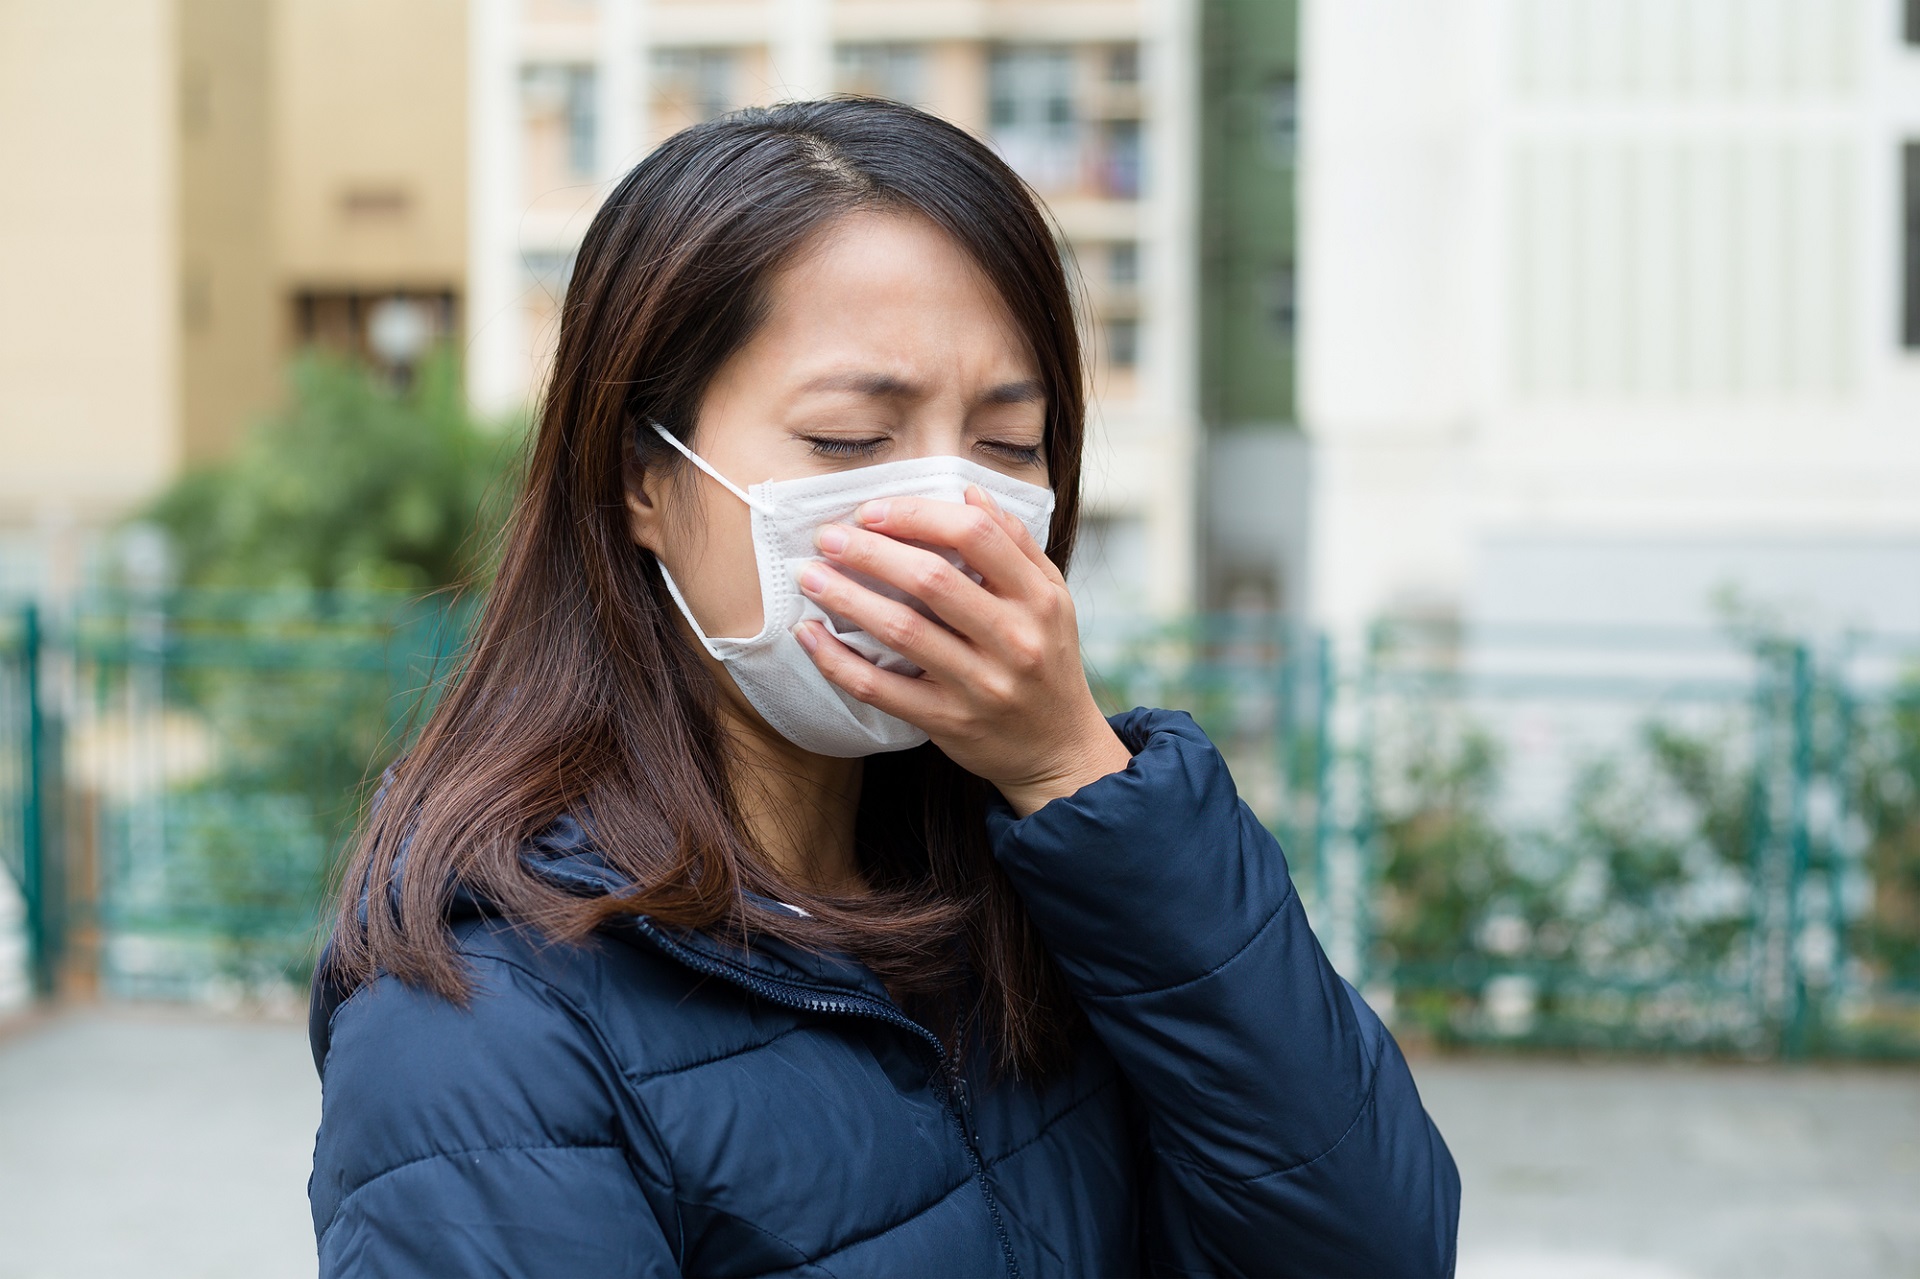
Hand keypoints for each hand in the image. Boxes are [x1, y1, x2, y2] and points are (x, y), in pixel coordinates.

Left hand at [792, 485, 1132, 816]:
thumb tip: (968, 491)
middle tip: (827, 537)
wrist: (1060, 750)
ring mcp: (981, 684)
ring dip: (847, 599)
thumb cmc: (1048, 661)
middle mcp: (1014, 639)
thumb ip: (1015, 544)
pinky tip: (811, 637)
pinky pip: (883, 689)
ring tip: (810, 576)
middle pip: (932, 580)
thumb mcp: (1051, 598)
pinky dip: (839, 662)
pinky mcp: (950, 722)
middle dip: (871, 552)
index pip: (975, 535)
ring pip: (903, 632)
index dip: (917, 514)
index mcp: (1037, 598)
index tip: (872, 511)